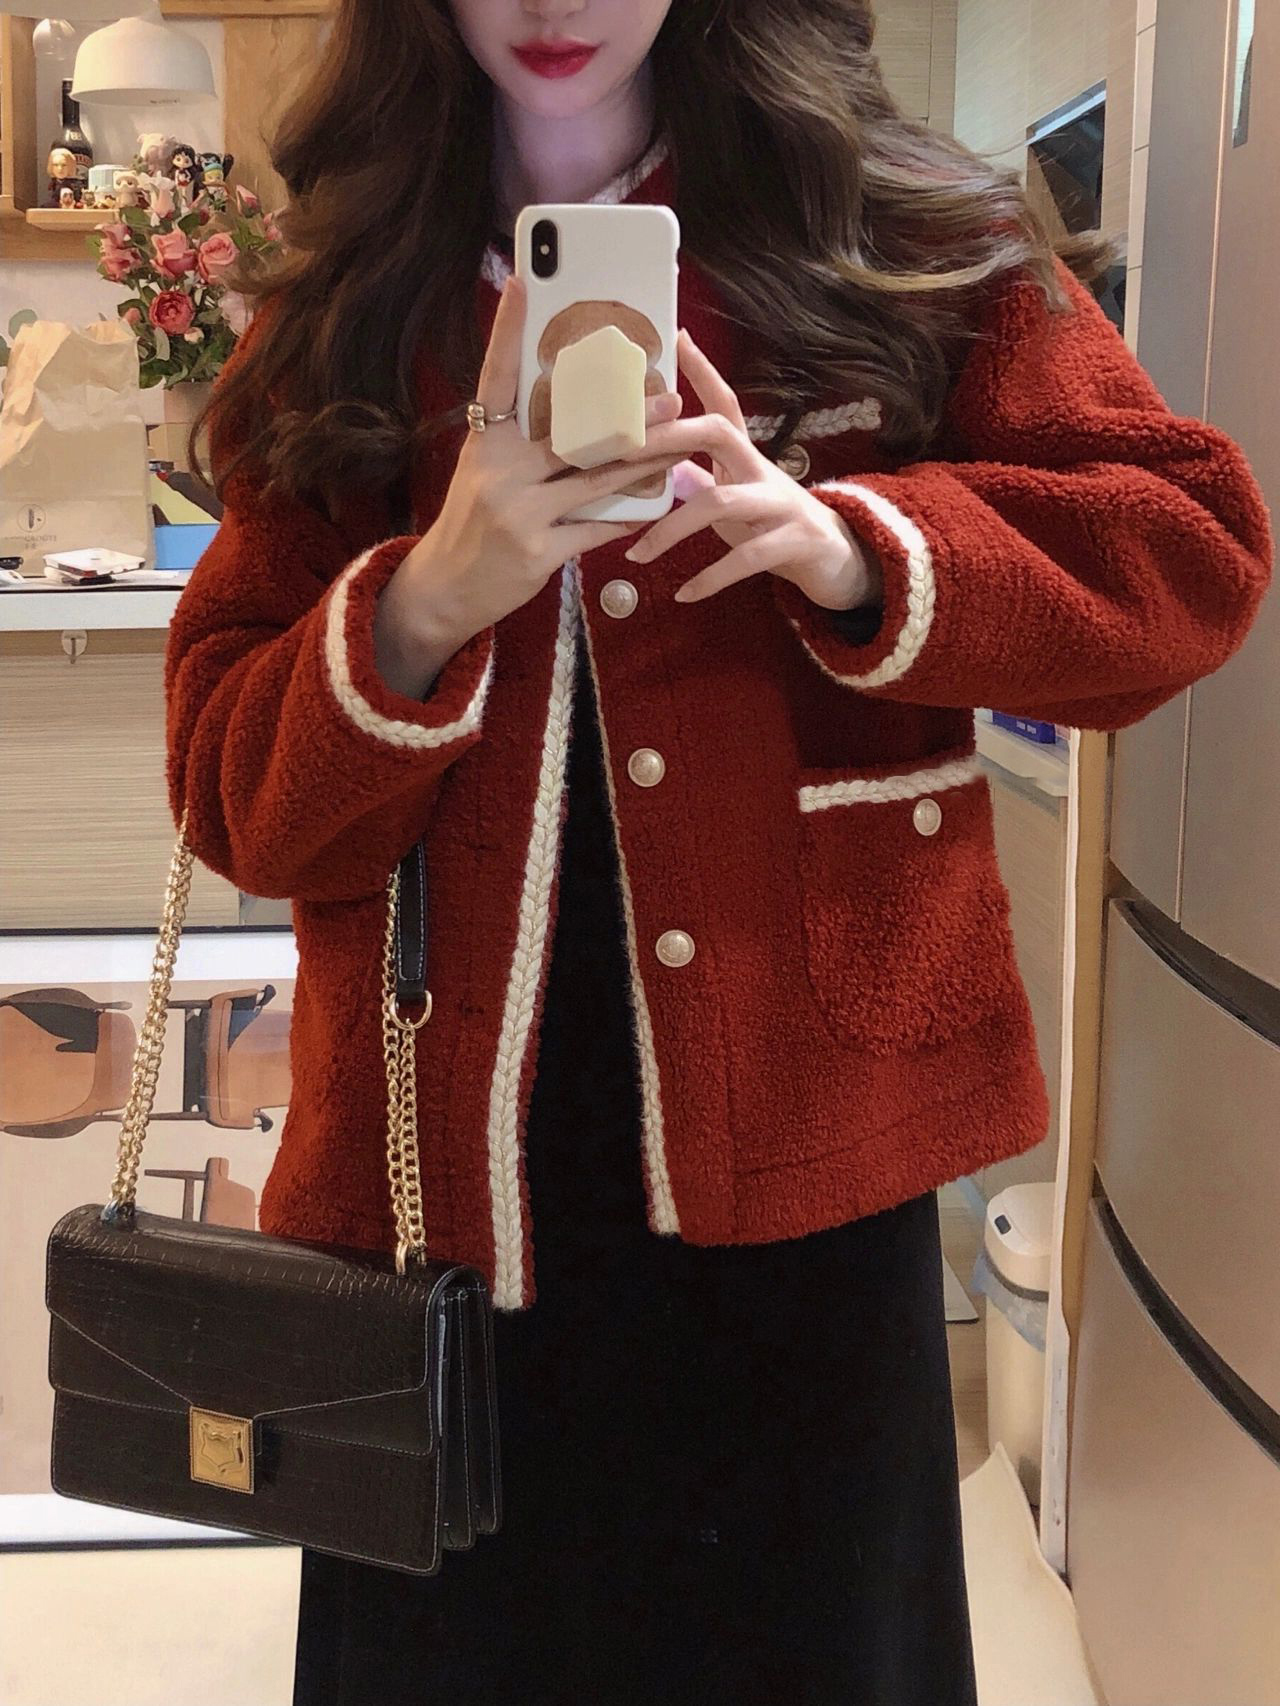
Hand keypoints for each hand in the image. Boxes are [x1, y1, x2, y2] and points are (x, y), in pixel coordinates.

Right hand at [376, 275, 684, 697]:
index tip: (523, 282)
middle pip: (571, 431)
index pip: (496, 377)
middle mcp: (498, 470)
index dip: (508, 330)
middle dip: (625, 414)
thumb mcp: (484, 473)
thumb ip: (521, 443)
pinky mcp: (537, 551)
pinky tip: (655, 506)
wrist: (444, 589)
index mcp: (483, 442)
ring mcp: (518, 512)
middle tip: (668, 393)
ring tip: (679, 443)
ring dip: (643, 461)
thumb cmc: (472, 524)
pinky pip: (594, 527)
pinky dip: (626, 517)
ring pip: (595, 478)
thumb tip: (578, 410)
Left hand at [621, 328, 882, 610]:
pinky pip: (746, 557)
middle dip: (669, 437)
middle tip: (621, 452)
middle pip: (718, 433)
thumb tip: (665, 472)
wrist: (838, 563)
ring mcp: (782, 504)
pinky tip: (685, 595)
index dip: (701, 371)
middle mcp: (764, 470)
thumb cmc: (776, 529)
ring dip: (673, 529)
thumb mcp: (735, 503)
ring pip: (721, 502)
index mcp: (747, 457)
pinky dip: (711, 578)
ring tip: (638, 555)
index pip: (724, 403)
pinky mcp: (794, 542)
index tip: (676, 337)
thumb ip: (703, 485)